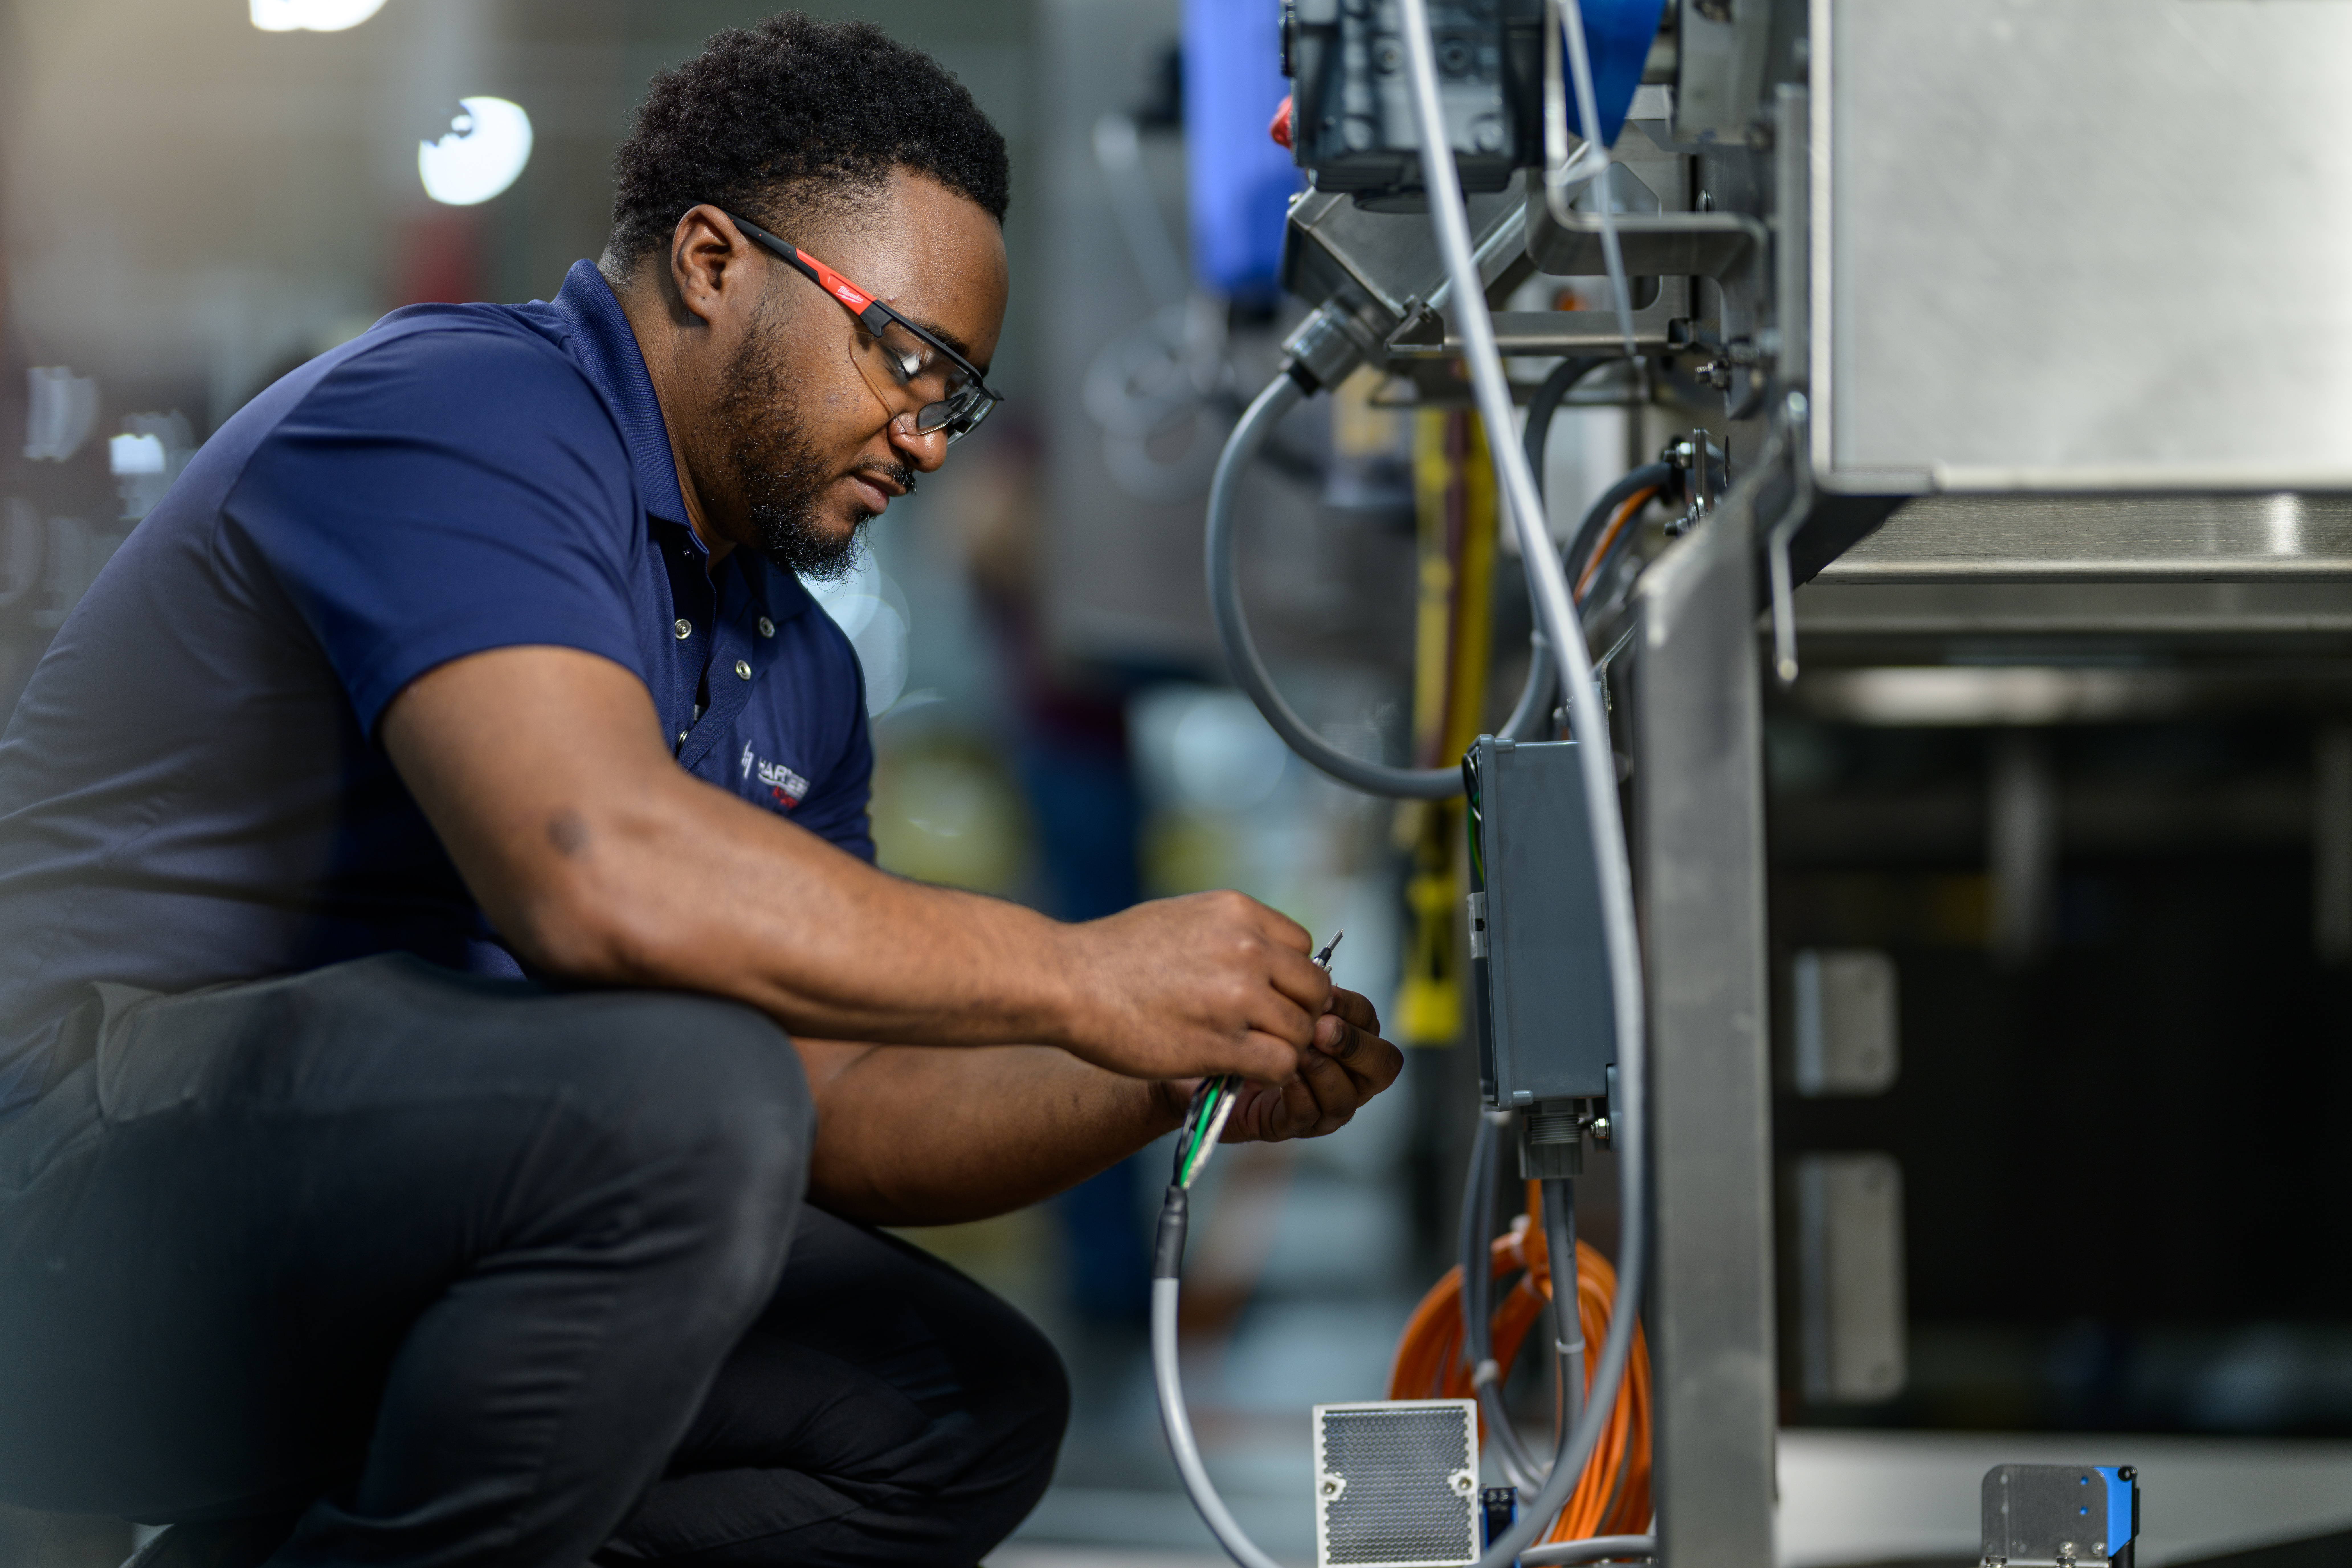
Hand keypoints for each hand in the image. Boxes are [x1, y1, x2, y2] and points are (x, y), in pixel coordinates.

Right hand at [1056, 890, 1331, 1081]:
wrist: (1067, 981)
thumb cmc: (1113, 955)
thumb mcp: (1181, 917)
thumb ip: (1229, 933)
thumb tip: (1262, 955)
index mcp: (1238, 912)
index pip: (1303, 947)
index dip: (1289, 977)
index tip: (1265, 994)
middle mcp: (1247, 949)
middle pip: (1314, 990)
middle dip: (1296, 1013)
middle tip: (1264, 1029)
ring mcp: (1238, 997)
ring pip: (1302, 1031)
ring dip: (1281, 1047)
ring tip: (1246, 1051)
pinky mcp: (1223, 1043)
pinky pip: (1280, 1064)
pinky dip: (1269, 1073)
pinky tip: (1240, 1070)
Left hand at [1183, 987, 1403, 1144]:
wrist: (1189, 1054)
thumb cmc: (1234, 1018)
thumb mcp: (1271, 995)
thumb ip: (1299, 990)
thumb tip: (1320, 975)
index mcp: (1343, 1037)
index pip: (1371, 1022)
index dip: (1354, 1009)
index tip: (1325, 994)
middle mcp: (1342, 1074)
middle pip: (1382, 1065)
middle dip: (1353, 1045)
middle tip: (1320, 1029)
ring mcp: (1319, 1105)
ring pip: (1348, 1097)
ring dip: (1324, 1070)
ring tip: (1299, 1051)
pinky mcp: (1287, 1125)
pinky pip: (1311, 1115)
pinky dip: (1301, 1094)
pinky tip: (1285, 1075)